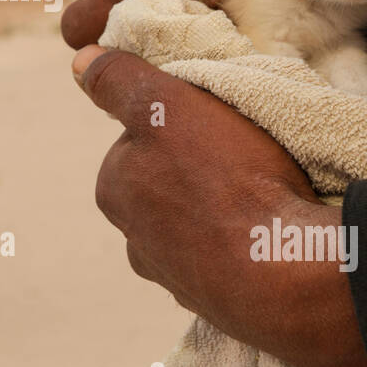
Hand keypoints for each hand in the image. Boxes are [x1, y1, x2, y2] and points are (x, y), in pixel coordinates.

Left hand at [72, 45, 366, 366]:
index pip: (140, 136)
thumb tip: (80, 61)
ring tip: (261, 196)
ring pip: (194, 224)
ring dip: (220, 209)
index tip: (215, 121)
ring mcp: (174, 278)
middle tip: (243, 156)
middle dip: (197, 167)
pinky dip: (241, 245)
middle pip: (165, 182)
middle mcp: (132, 239)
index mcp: (113, 188)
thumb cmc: (227, 178)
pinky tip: (267, 232)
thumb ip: (120, 80)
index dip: (180, 120)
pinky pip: (225, 261)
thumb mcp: (167, 105)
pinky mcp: (216, 304)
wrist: (286, 270)